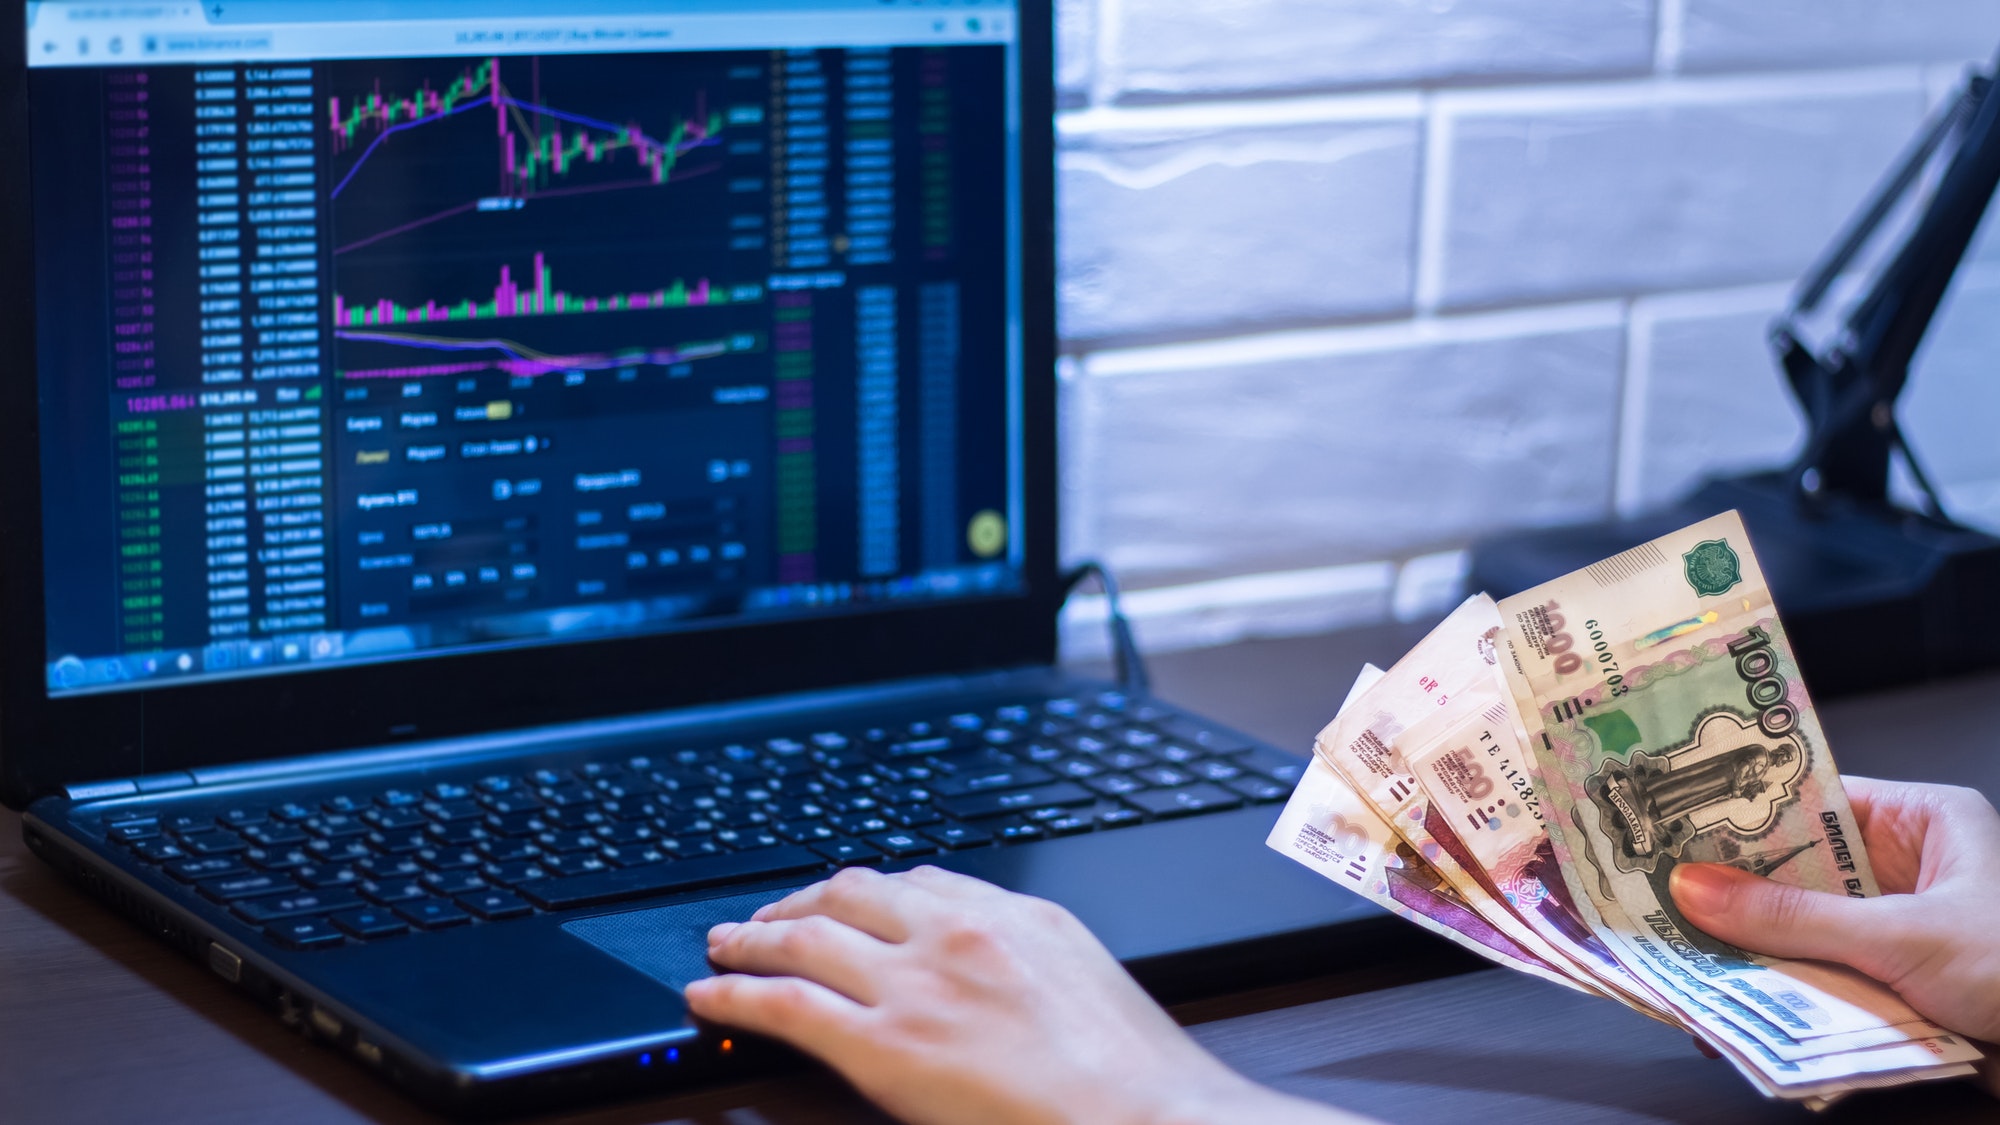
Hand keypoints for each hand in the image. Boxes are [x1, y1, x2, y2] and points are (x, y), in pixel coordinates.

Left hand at [684, 865, 1364, 1124]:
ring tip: (725, 944)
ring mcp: (916, 985)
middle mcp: (958, 934)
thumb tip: (1002, 980)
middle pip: (852, 892)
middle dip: (800, 900)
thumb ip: (1033, 966)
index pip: (919, 880)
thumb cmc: (1135, 1080)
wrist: (1149, 1122)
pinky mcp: (883, 1045)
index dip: (865, 892)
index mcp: (1015, 916)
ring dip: (754, 934)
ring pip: (806, 936)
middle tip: (770, 915)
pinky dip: (736, 992)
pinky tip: (711, 995)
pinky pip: (785, 1003)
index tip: (847, 900)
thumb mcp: (1089, 987)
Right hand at [1669, 776, 1999, 1043]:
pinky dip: (1778, 988)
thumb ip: (1795, 917)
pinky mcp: (1893, 985)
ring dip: (1749, 944)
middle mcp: (1910, 869)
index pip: (1810, 798)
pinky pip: (1819, 976)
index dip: (1740, 811)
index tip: (1668, 821)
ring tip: (1676, 949)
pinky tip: (1727, 998)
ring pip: (1801, 926)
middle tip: (1653, 893)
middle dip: (1732, 887)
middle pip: (1797, 868)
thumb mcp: (1905, 938)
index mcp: (1925, 822)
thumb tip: (1694, 889)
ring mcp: (1900, 930)